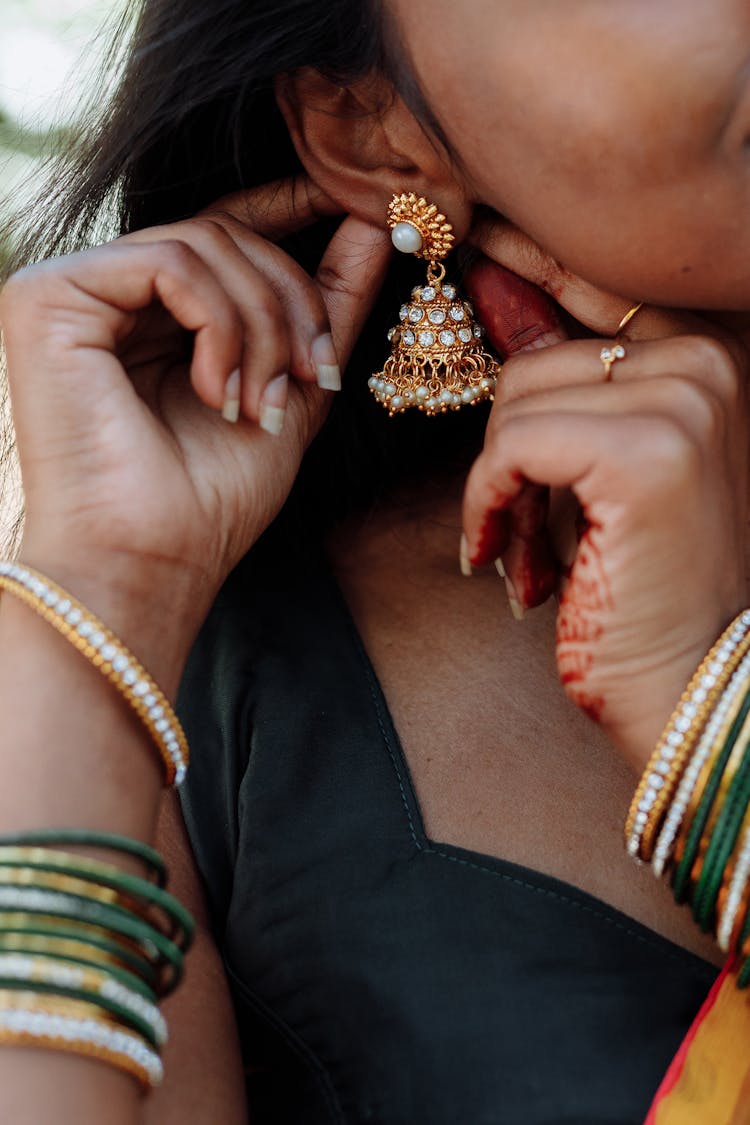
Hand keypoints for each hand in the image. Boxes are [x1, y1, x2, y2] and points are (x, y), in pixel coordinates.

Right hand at [0, 176, 390, 647]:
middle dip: (293, 300)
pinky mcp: (47, 295)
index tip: (361, 208)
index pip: (223, 230)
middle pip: (226, 232)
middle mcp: (108, 292)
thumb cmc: (212, 499)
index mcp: (154, 314)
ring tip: (261, 405)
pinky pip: (169, 262)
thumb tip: (376, 222)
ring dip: (263, 324)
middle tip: (313, 374)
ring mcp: (73, 289)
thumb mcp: (294, 388)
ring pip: (205, 242)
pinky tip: (217, 392)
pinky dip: (219, 326)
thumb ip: (329, 304)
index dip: (290, 209)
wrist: (150, 562)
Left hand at [460, 223, 748, 768]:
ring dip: (500, 486)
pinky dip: (490, 502)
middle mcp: (710, 359)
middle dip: (507, 448)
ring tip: (527, 545)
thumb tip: (487, 277)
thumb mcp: (599, 462)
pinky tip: (507, 553)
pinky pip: (512, 445)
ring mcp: (687, 398)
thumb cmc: (637, 578)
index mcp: (709, 352)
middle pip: (534, 359)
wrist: (685, 677)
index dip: (526, 260)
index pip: (596, 281)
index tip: (472, 235)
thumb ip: (559, 375)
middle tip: (519, 521)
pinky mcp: (647, 450)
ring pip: (517, 401)